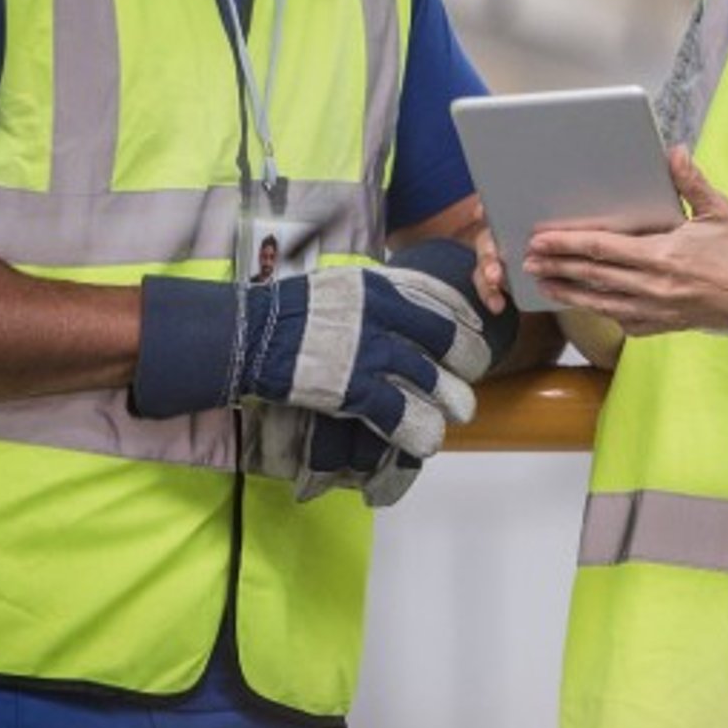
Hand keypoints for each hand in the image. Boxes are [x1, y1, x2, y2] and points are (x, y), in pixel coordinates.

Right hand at [133, 240, 516, 506]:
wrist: (250, 334)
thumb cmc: (292, 312)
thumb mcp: (344, 288)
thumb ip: (380, 298)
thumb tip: (410, 309)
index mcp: (382, 287)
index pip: (442, 301)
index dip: (467, 326)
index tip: (477, 340)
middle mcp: (383, 313)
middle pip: (448, 342)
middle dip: (467, 368)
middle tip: (468, 384)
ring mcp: (370, 351)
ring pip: (433, 382)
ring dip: (449, 404)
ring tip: (452, 417)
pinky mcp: (354, 387)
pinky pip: (403, 414)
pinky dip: (420, 431)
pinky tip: (427, 440)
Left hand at [524, 148, 727, 336]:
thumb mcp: (720, 211)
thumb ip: (691, 182)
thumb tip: (673, 152)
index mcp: (664, 255)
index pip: (602, 249)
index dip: (567, 244)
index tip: (541, 239)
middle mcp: (656, 287)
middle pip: (593, 278)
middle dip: (557, 269)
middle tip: (528, 262)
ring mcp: (660, 310)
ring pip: (603, 303)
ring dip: (570, 294)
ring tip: (545, 286)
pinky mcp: (669, 325)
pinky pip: (627, 321)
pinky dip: (604, 312)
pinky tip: (590, 305)